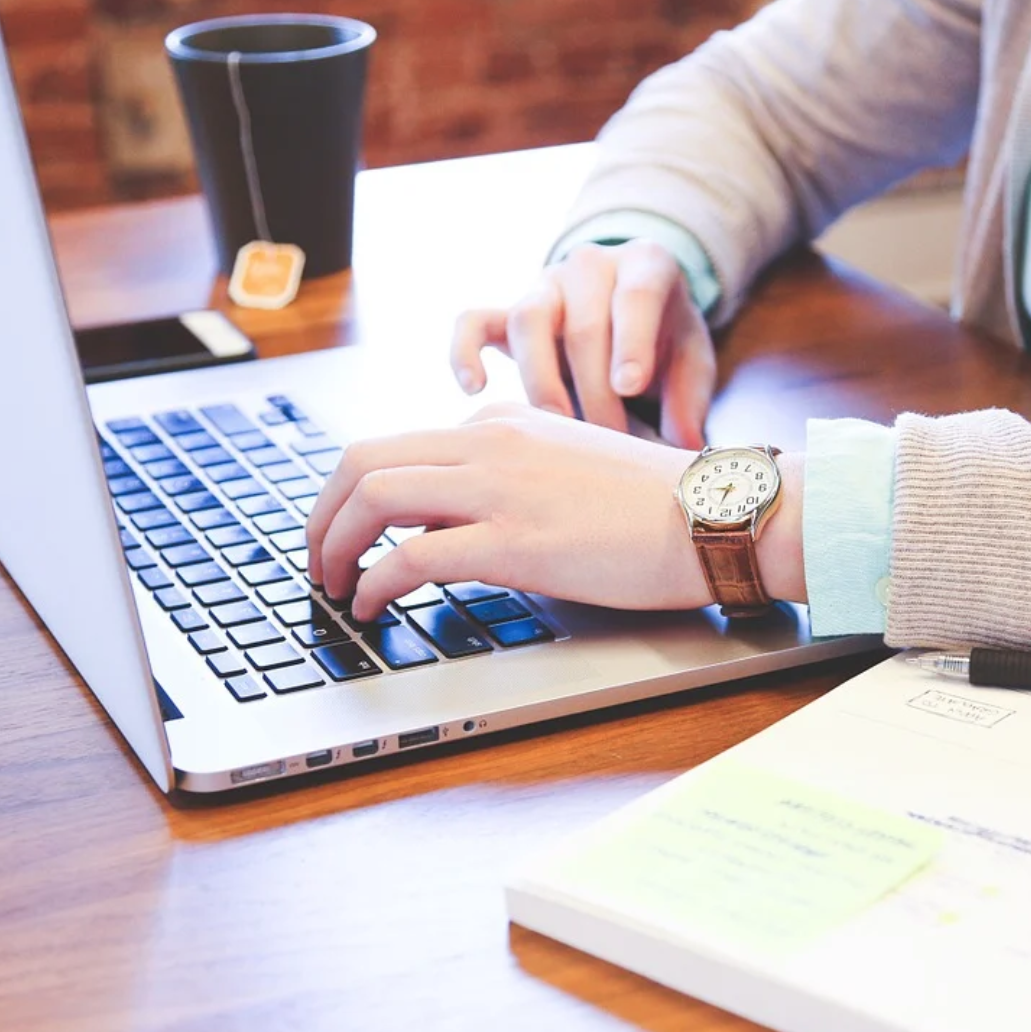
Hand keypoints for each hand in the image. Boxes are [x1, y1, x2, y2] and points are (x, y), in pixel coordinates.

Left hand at [305, 404, 806, 619]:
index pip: (400, 447)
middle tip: (317, 559)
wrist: (714, 514)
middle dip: (322, 514)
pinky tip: (372, 608)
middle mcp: (489, 442)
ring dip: (333, 545)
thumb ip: (514, 477)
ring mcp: (499, 488)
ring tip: (332, 586)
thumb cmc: (657, 505)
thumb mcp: (570, 468)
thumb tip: (461, 522)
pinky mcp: (513, 541)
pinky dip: (374, 584)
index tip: (347, 533)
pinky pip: (411, 556)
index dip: (356, 496)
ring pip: (373, 497)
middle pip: (363, 460)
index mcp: (503, 423)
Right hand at [450, 240, 715, 449]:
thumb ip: (690, 398)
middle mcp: (591, 266)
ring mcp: (545, 286)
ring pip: (528, 320)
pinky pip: (473, 321)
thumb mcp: (692, 359)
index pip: (635, 295)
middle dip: (594, 390)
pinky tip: (474, 389)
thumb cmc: (665, 339)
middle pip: (582, 324)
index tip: (629, 386)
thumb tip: (684, 446)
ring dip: (542, 380)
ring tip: (557, 428)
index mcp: (646, 265)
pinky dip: (465, 351)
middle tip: (609, 441)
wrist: (631, 309)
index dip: (631, 341)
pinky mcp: (507, 311)